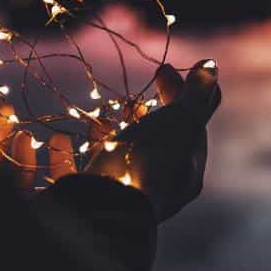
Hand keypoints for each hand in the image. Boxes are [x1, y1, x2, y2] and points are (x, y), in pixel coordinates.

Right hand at [42, 59, 220, 220]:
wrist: (108, 205)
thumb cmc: (150, 159)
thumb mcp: (183, 121)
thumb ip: (197, 96)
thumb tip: (211, 66)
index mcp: (186, 171)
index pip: (189, 125)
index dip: (180, 93)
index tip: (163, 69)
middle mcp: (157, 187)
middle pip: (152, 145)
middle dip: (144, 117)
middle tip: (134, 100)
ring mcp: (120, 194)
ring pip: (113, 161)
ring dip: (107, 136)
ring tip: (100, 118)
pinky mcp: (85, 200)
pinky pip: (74, 175)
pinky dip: (66, 156)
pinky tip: (59, 139)